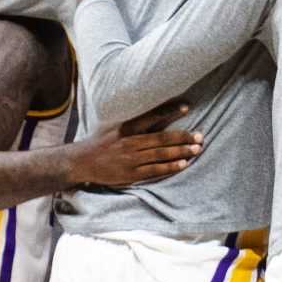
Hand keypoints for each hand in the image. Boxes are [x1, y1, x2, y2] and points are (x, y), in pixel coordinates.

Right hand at [68, 102, 201, 188]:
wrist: (81, 162)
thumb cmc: (100, 142)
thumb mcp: (113, 127)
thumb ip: (133, 122)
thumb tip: (154, 112)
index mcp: (126, 128)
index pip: (152, 117)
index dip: (169, 111)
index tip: (186, 107)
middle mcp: (129, 142)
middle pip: (161, 138)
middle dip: (182, 137)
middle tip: (200, 136)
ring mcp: (131, 159)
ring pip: (160, 155)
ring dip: (181, 152)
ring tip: (197, 149)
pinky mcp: (131, 174)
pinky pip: (155, 170)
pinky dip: (170, 167)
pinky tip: (183, 164)